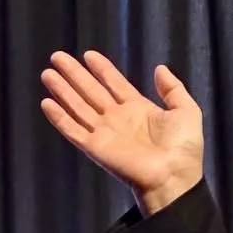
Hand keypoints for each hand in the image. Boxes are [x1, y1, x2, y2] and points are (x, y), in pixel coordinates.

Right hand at [40, 50, 204, 214]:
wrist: (174, 177)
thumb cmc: (184, 148)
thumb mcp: (186, 111)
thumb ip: (173, 88)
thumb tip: (159, 68)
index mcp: (138, 109)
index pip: (114, 83)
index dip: (101, 69)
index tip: (88, 54)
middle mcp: (117, 119)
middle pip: (90, 91)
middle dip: (74, 74)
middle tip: (57, 57)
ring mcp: (104, 133)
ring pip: (77, 106)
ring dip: (62, 90)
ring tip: (47, 73)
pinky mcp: (94, 148)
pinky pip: (72, 130)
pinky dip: (59, 118)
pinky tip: (46, 103)